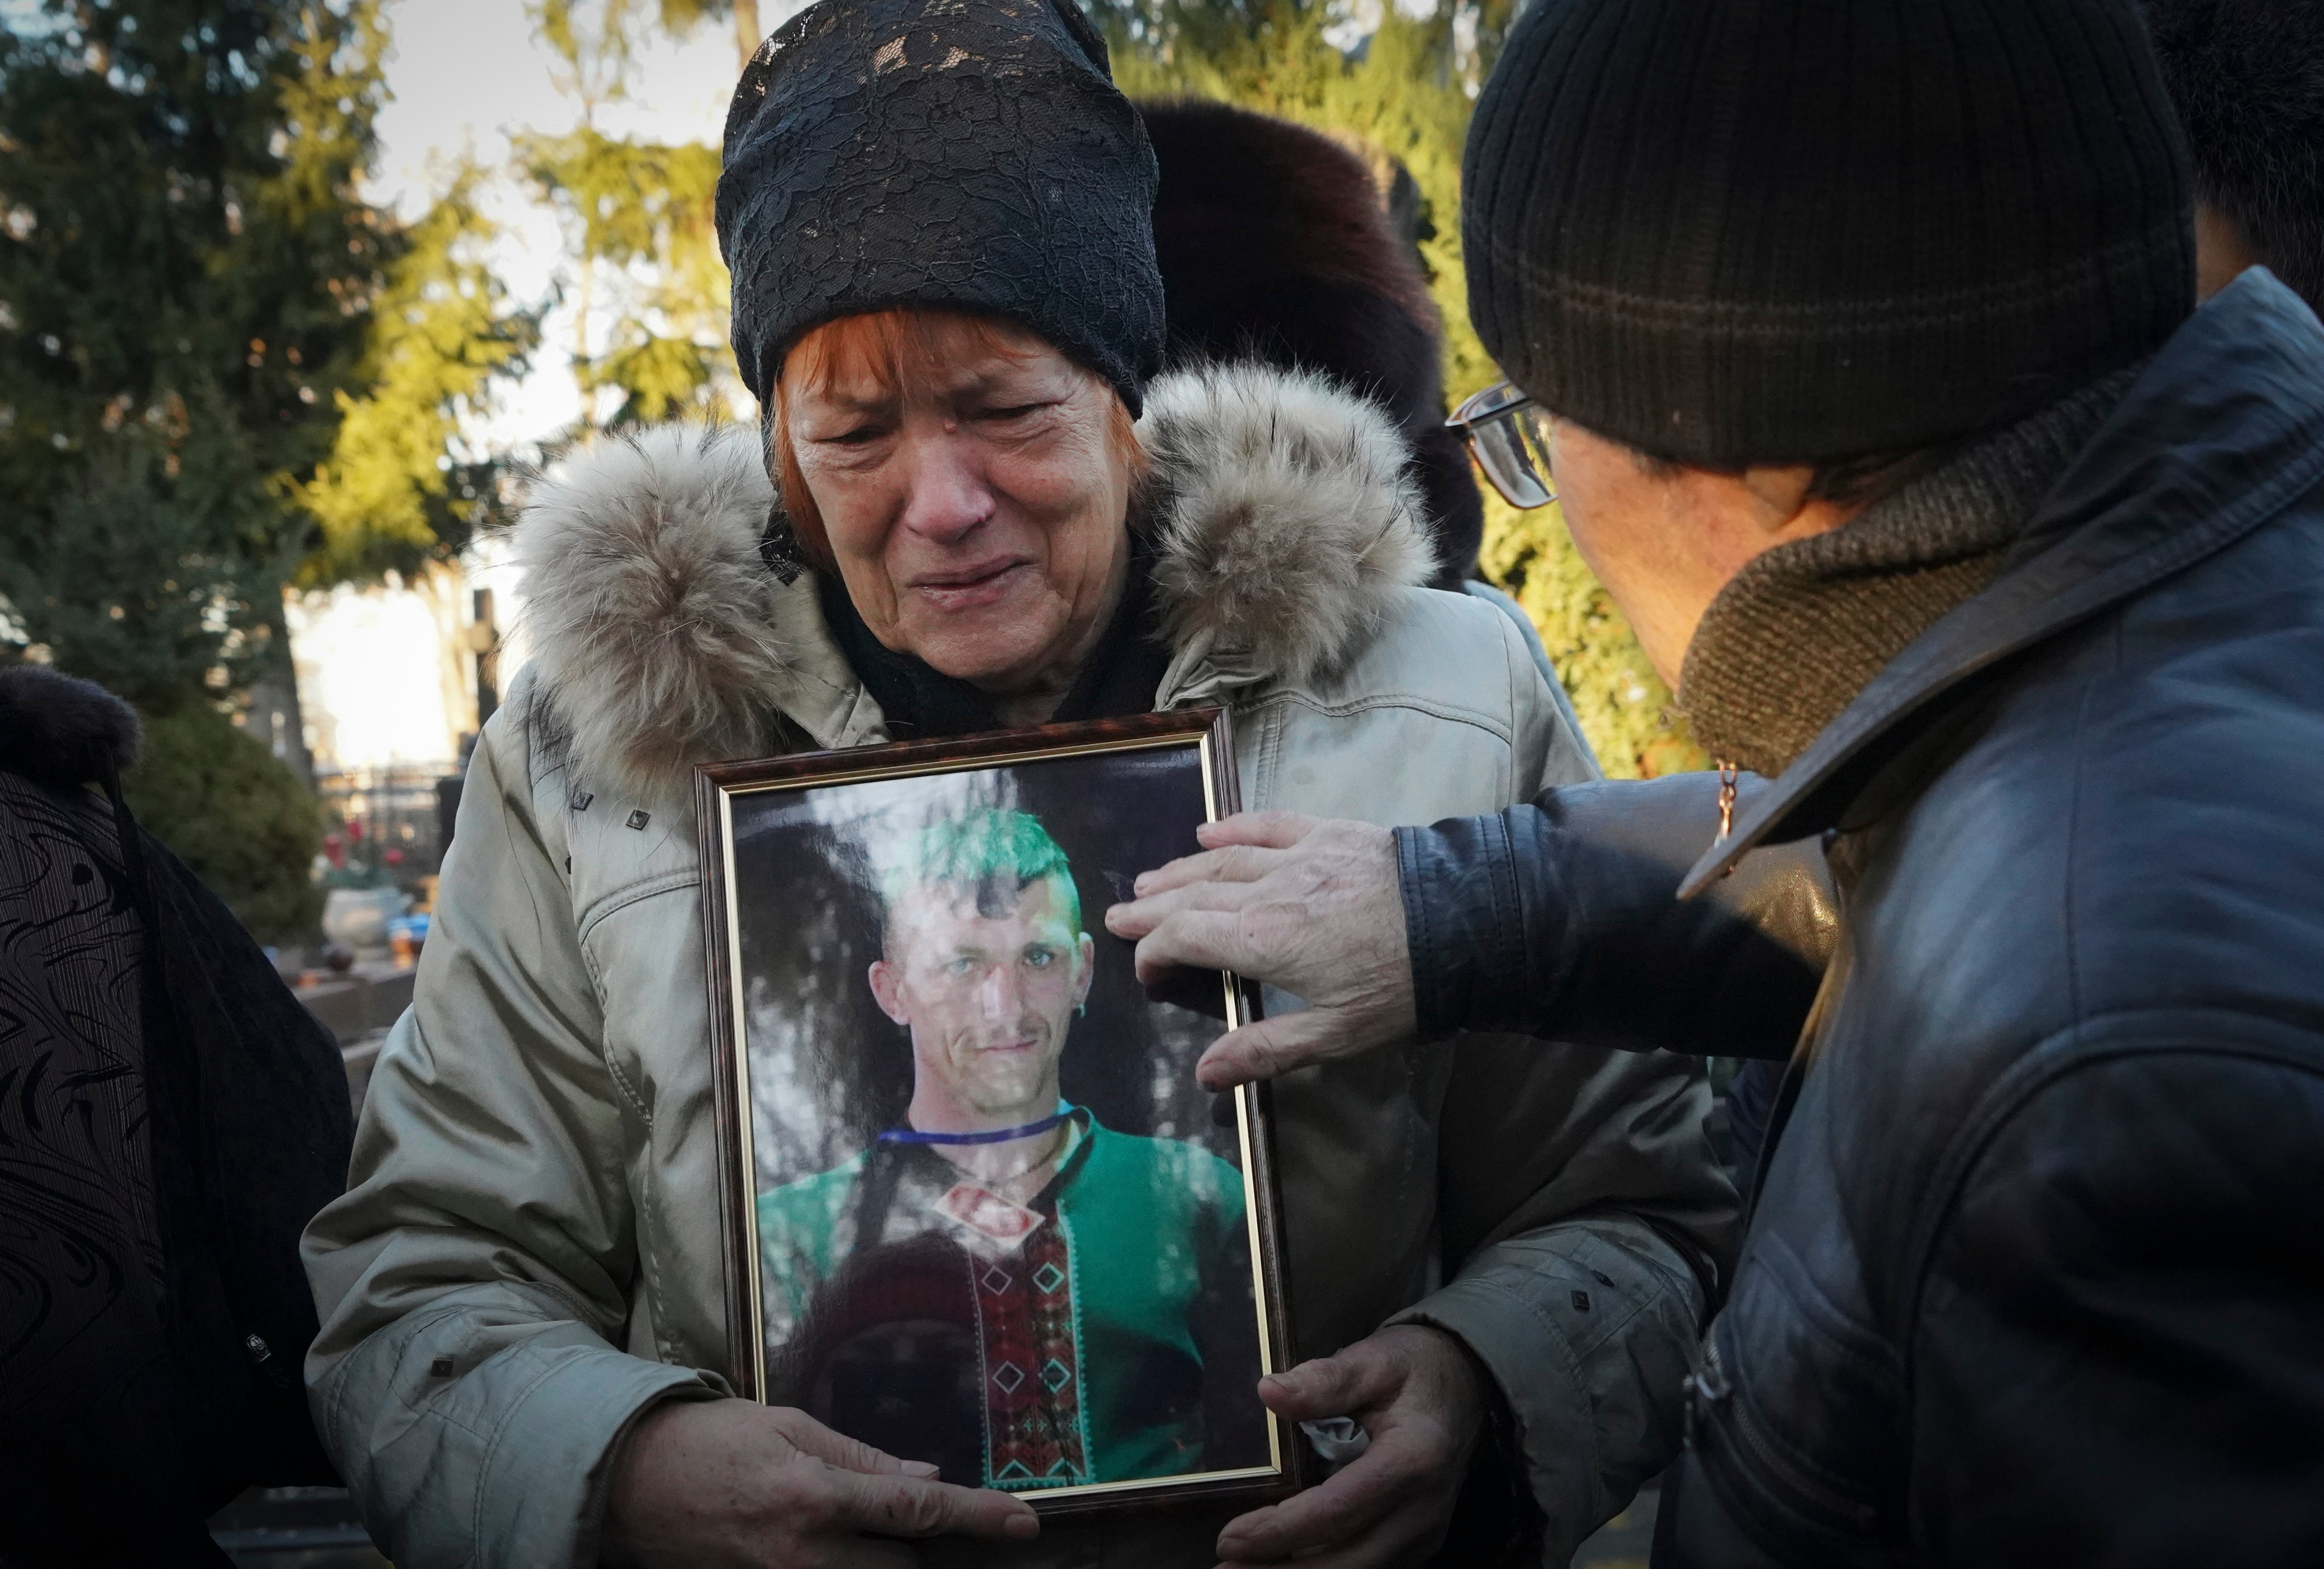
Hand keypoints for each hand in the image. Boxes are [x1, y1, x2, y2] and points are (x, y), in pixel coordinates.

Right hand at [601, 1398, 1037, 1568]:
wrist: (625, 1483)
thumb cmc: (709, 1440)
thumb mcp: (789, 1426)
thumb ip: (862, 1457)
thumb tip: (924, 1472)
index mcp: (815, 1495)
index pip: (917, 1509)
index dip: (977, 1515)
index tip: (1024, 1522)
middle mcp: (804, 1552)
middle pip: (900, 1567)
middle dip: (906, 1541)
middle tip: (877, 1509)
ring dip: (873, 1562)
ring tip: (839, 1526)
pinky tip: (818, 1544)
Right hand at [1104, 812, 1414, 1088]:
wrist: (1467, 920)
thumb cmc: (1401, 986)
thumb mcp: (1336, 1034)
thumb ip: (1266, 1049)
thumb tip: (1204, 1074)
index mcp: (1261, 940)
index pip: (1186, 938)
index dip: (1155, 951)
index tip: (1145, 970)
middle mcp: (1268, 891)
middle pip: (1193, 895)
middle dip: (1151, 909)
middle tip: (1117, 916)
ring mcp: (1298, 856)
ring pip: (1223, 860)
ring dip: (1180, 871)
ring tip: (1150, 882)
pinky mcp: (1331, 833)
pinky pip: (1269, 824)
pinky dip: (1235, 828)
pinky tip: (1211, 831)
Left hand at [1215, 1326, 1487, 1568]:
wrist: (1466, 1386)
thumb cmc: (1412, 1370)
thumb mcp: (1372, 1360)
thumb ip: (1325, 1379)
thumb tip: (1269, 1392)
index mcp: (1413, 1460)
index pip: (1340, 1511)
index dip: (1282, 1530)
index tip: (1231, 1538)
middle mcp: (1423, 1509)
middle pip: (1349, 1561)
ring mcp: (1424, 1532)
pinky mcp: (1417, 1542)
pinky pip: (1368, 1566)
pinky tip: (1281, 1563)